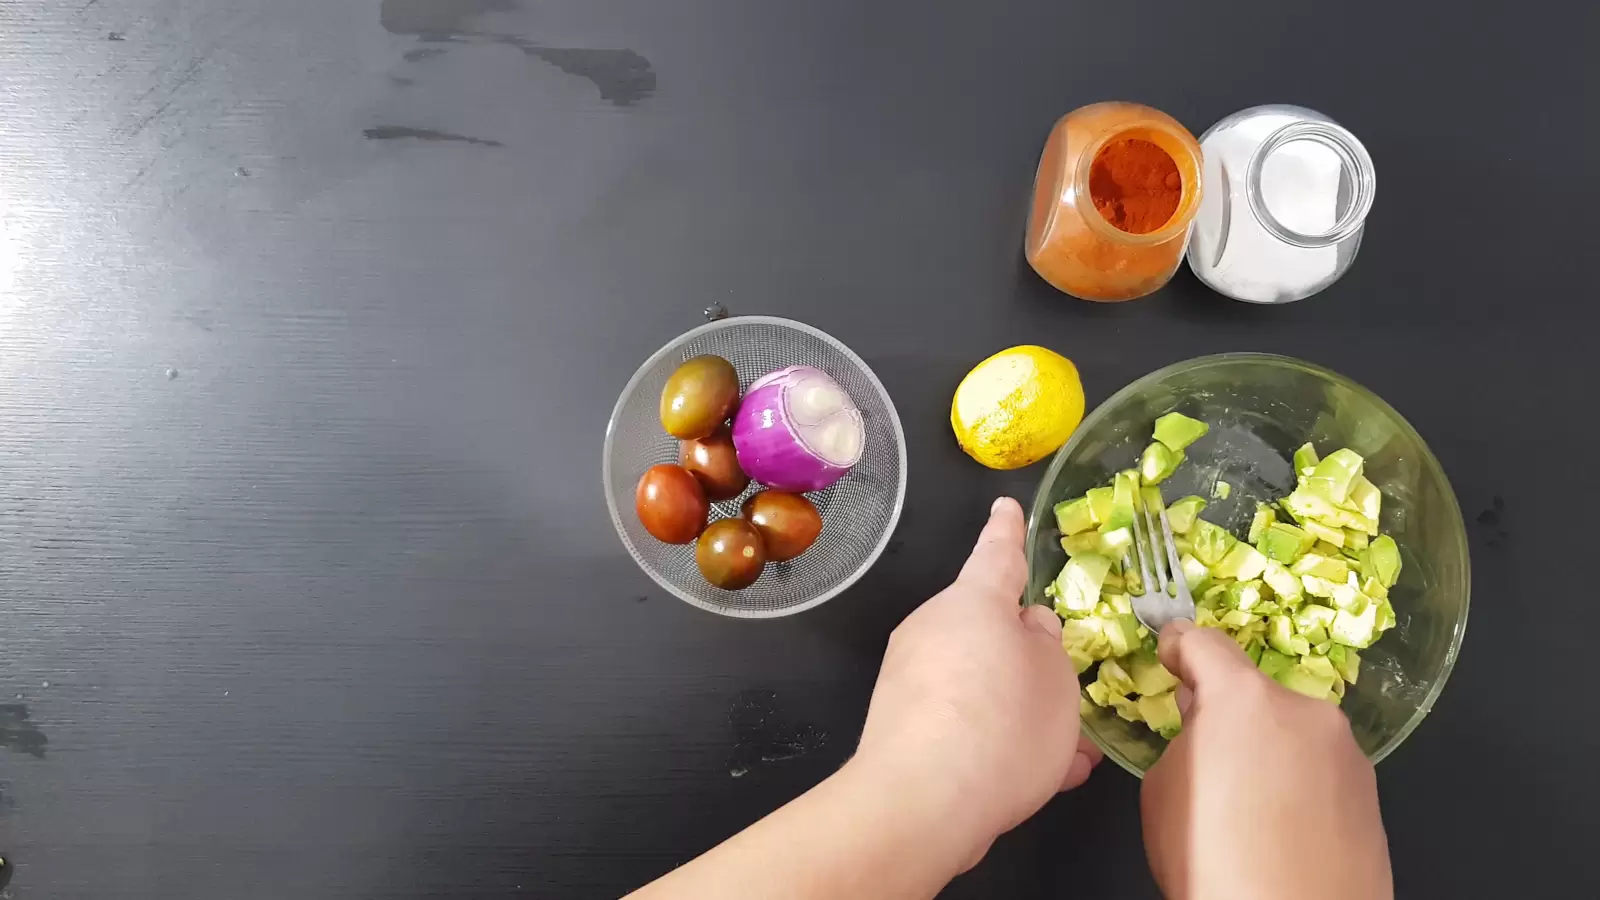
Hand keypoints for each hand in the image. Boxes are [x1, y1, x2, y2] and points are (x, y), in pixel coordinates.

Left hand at [854, 497, 1100, 871]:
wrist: (922, 803)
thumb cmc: (1002, 725)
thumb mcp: (1056, 680)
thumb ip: (1048, 647)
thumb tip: (1028, 629)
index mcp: (973, 602)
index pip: (997, 554)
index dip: (1008, 531)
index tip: (1005, 507)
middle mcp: (933, 629)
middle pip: (989, 630)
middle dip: (1028, 658)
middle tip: (1067, 691)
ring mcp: (912, 679)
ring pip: (983, 684)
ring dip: (1023, 710)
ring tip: (1072, 753)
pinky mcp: (904, 727)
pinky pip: (964, 723)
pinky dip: (998, 741)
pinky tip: (1040, 778)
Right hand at [1142, 620, 1392, 899]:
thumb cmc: (1211, 860)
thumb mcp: (1164, 791)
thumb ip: (1185, 739)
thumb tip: (1205, 729)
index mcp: (1245, 699)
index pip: (1205, 643)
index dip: (1181, 646)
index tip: (1172, 653)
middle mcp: (1306, 712)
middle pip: (1254, 694)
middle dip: (1228, 716)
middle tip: (1207, 761)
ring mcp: (1347, 752)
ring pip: (1292, 733)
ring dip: (1268, 751)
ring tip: (1249, 809)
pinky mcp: (1372, 793)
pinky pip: (1321, 771)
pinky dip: (1300, 786)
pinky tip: (1284, 831)